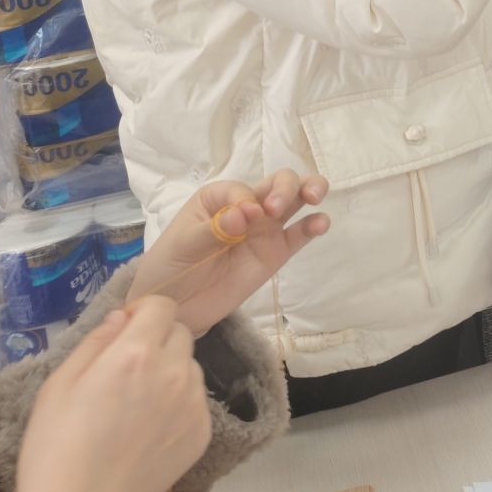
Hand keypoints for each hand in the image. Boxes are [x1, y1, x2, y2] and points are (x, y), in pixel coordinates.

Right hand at [13, 296, 210, 491]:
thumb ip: (94, 343)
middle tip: (127, 370)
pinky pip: (196, 400)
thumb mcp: (57, 387)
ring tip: (137, 404)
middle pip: (180, 333)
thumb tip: (121, 318)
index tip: (125, 331)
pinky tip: (149, 429)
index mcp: (136, 354)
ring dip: (170, 371)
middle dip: (157, 340)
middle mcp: (174, 371)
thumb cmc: (56, 450)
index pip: (163, 306)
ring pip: (190, 366)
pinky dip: (178, 403)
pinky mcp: (203, 431)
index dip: (143, 312)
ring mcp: (194, 403)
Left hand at [130, 172, 328, 338]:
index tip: (238, 220)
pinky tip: (320, 224)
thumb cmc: (170, 268)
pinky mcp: (276, 253)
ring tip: (315, 197)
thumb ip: (213, 229)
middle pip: (278, 182)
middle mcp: (247, 206)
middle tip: (275, 207)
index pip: (242, 188)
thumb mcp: (182, 246)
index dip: (244, 199)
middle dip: (284, 186)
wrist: (174, 309)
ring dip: (310, 190)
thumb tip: (245, 213)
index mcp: (220, 197)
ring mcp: (265, 229)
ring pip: (296, 200)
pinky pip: (300, 235)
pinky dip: (314, 225)